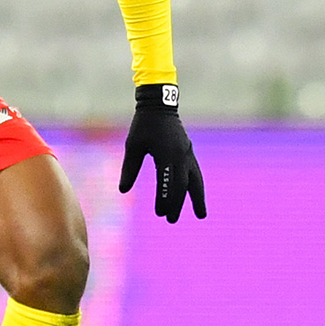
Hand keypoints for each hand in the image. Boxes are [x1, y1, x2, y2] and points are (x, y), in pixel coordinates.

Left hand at [120, 84, 205, 222]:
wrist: (159, 106)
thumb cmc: (142, 126)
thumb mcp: (133, 146)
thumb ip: (129, 169)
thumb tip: (123, 191)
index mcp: (166, 154)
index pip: (167, 182)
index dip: (165, 198)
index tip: (160, 213)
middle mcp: (181, 155)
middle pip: (182, 184)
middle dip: (177, 203)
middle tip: (171, 219)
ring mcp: (188, 153)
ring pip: (196, 179)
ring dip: (197, 198)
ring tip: (201, 215)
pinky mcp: (189, 151)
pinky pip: (196, 172)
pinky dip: (197, 186)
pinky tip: (196, 196)